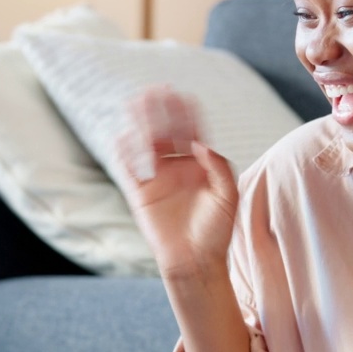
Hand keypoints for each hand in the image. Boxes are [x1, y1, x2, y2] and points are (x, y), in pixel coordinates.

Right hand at [116, 86, 237, 279]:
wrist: (197, 262)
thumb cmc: (216, 231)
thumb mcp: (228, 196)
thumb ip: (218, 167)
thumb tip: (199, 144)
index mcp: (200, 165)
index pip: (191, 130)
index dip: (185, 112)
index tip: (179, 94)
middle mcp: (178, 167)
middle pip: (167, 131)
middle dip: (161, 110)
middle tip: (155, 89)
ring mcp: (158, 179)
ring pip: (147, 143)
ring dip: (142, 122)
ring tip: (136, 102)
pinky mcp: (141, 194)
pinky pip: (130, 169)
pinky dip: (125, 153)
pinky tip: (124, 137)